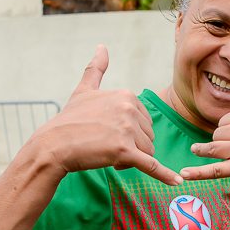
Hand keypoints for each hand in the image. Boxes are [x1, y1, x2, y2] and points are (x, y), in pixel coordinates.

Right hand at [30, 45, 181, 184]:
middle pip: (148, 137)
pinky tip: (177, 183)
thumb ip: (96, 69)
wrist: (52, 145)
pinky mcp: (125, 151)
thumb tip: (102, 46)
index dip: (128, 133)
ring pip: (147, 152)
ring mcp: (128, 129)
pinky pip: (150, 165)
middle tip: (103, 145)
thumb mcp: (84, 91)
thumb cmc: (68, 121)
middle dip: (131, 146)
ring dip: (131, 159)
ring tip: (106, 153)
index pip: (143, 122)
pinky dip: (164, 176)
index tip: (105, 132)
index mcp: (126, 95)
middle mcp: (129, 108)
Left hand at [179, 66, 229, 193]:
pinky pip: (215, 170)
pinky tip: (184, 173)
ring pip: (214, 147)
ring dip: (203, 150)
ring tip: (196, 150)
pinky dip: (198, 173)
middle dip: (219, 140)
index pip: (226, 119)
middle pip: (218, 133)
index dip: (226, 128)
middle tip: (227, 148)